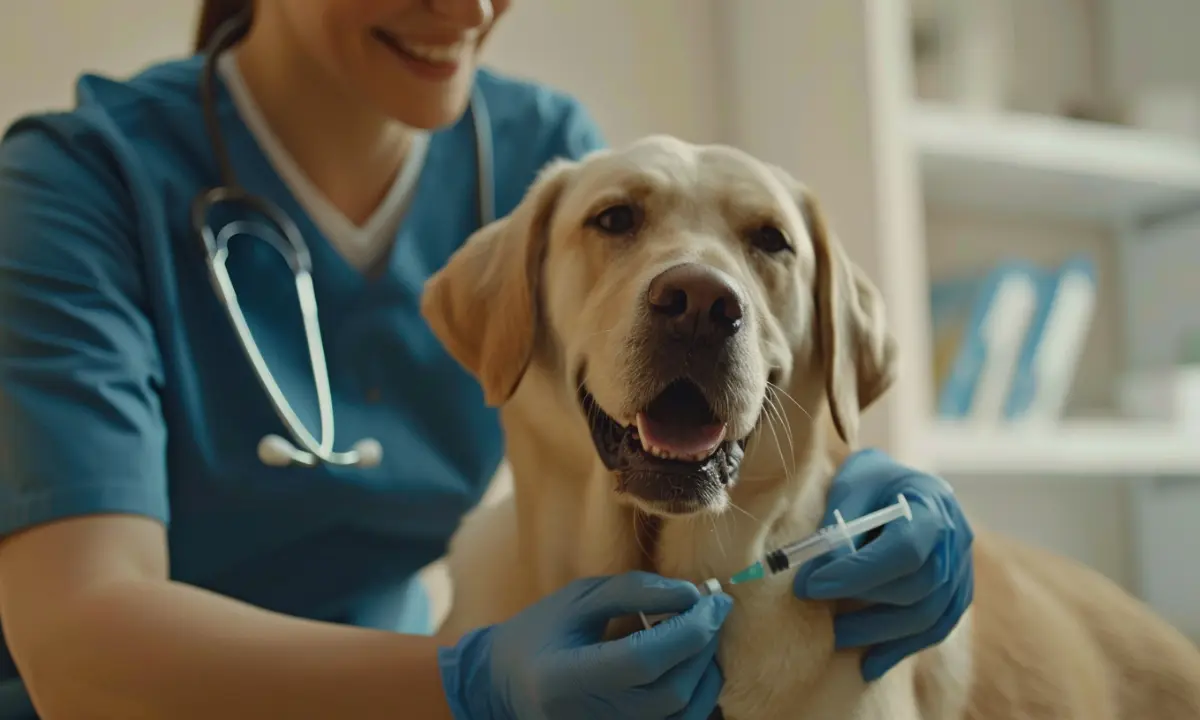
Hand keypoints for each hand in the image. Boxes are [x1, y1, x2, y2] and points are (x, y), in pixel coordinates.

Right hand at [439, 571, 730, 719]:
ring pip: (684, 719)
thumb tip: (691, 594)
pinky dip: (696, 697)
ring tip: (700, 637)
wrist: (506, 686)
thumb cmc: (541, 634)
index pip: (642, 661)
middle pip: (671, 695)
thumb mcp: (578, 599)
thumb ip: (633, 591)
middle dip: (704, 648)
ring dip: (706, 674)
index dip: (687, 631)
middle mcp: (588, 719)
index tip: (714, 600)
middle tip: (713, 612)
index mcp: (565, 679)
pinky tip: (688, 666)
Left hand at [792, 448, 973, 681]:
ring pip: (927, 617)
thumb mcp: (852, 483)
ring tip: (835, 637)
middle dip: (863, 605)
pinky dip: (900, 648)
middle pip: (918, 588)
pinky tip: (869, 664)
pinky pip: (934, 629)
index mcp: (932, 506)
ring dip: (877, 634)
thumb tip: (821, 568)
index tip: (810, 584)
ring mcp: (963, 570)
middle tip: (814, 608)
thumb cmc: (872, 481)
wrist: (903, 485)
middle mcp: (957, 541)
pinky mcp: (957, 594)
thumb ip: (840, 523)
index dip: (856, 573)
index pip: (904, 551)